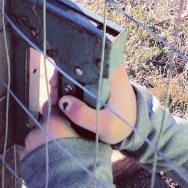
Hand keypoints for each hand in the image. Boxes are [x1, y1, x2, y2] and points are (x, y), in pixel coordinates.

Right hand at [20, 65, 136, 159]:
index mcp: (113, 73)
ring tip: (53, 98)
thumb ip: (85, 116)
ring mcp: (102, 77)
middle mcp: (107, 70)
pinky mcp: (97, 85)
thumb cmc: (124, 125)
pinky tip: (59, 100)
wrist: (134, 130)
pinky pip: (80, 82)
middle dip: (63, 74)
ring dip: (63, 82)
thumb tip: (63, 102)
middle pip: (80, 64)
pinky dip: (68, 88)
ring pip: (77, 73)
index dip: (70, 64)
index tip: (57, 76)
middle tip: (52, 88)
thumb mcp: (105, 125)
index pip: (89, 57)